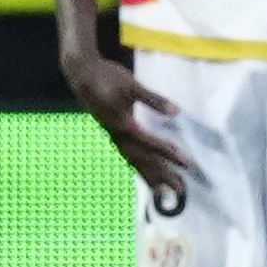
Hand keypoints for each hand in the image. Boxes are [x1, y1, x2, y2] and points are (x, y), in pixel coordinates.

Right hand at [65, 52, 193, 202]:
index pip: (149, 144)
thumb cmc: (107, 77)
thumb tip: (175, 112)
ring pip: (133, 160)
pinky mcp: (113, 133)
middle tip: (180, 189)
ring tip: (164, 192)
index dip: (168, 154)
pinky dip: (139, 167)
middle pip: (141, 159)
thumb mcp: (132, 85)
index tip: (185, 164)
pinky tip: (147, 175)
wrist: (81, 74)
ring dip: (150, 175)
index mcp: (123, 124)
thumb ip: (153, 99)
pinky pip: (128, 155)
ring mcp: (113, 135)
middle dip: (161, 174)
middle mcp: (117, 135)